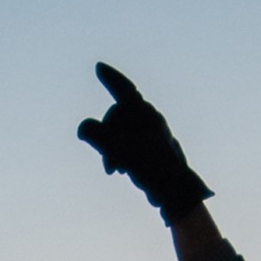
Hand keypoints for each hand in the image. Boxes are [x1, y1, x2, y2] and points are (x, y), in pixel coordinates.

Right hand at [78, 63, 212, 224]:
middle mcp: (149, 120)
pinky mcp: (150, 148)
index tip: (99, 67)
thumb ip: (98, 135)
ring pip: (119, 133)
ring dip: (110, 149)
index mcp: (145, 114)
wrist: (176, 192)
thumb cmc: (152, 168)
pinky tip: (121, 170)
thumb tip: (83, 128)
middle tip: (108, 165)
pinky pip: (126, 143)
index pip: (125, 90)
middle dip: (105, 138)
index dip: (111, 78)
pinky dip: (118, 154)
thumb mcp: (120, 150)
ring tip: (114, 170)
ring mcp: (150, 134)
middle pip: (115, 119)